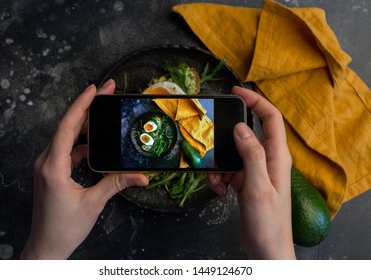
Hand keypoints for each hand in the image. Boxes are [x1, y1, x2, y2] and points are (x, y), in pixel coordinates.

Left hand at [20, 80, 148, 258]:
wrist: (46, 246)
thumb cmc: (64, 228)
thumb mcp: (94, 203)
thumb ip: (117, 184)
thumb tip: (142, 176)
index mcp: (53, 167)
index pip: (66, 127)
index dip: (80, 105)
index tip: (95, 89)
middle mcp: (46, 161)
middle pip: (67, 126)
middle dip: (87, 108)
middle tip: (106, 93)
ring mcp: (48, 165)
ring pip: (67, 137)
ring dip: (85, 125)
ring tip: (105, 115)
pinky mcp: (52, 171)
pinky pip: (68, 150)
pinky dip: (83, 143)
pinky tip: (98, 144)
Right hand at [209, 86, 294, 258]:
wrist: (265, 249)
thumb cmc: (267, 221)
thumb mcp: (258, 186)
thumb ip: (251, 155)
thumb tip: (240, 128)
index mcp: (276, 156)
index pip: (270, 118)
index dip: (255, 101)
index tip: (235, 92)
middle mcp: (267, 160)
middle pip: (247, 135)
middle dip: (227, 138)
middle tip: (211, 140)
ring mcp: (256, 172)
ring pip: (233, 154)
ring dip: (220, 164)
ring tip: (217, 181)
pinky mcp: (246, 183)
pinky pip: (229, 170)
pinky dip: (220, 177)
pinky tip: (219, 190)